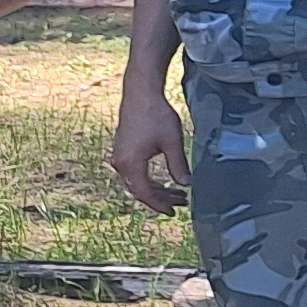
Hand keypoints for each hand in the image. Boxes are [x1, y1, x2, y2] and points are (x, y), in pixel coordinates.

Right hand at [110, 90, 190, 213]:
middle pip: (139, 190)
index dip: (160, 204)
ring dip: (156, 190)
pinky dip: (149, 180)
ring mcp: (119, 157)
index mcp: (130, 163)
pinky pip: (135, 173)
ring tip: (178, 194)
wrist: (141, 95)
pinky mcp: (123, 151)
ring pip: (137, 182)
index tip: (174, 212)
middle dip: (161, 198)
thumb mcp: (172, 142)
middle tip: (183, 202)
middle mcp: (120, 163)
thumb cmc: (157, 116)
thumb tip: (187, 185)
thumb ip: (178, 165)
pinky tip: (164, 182)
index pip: (144, 193)